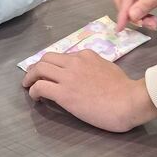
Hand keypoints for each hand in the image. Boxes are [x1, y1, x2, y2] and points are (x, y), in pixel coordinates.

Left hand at [22, 50, 156, 131]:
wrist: (128, 100)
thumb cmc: (124, 89)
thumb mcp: (108, 68)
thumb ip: (94, 67)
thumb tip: (87, 73)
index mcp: (86, 55)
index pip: (62, 57)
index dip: (54, 65)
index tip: (51, 74)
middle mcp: (74, 62)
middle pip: (46, 58)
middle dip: (36, 67)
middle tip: (32, 77)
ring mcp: (68, 76)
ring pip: (39, 69)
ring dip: (30, 77)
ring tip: (28, 85)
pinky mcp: (63, 93)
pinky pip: (40, 87)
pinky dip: (33, 91)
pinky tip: (35, 97)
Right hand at [114, 0, 156, 31]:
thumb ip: (146, 5)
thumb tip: (131, 17)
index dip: (122, 14)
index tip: (120, 30)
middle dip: (132, 15)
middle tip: (147, 25)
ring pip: (128, 2)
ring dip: (137, 14)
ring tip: (153, 22)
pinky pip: (134, 0)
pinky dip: (141, 10)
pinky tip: (151, 16)